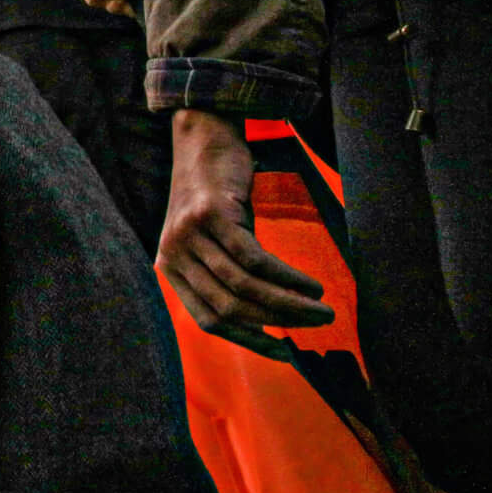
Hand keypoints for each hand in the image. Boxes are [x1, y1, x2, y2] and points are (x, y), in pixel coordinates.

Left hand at [157, 109, 334, 356]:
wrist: (203, 139)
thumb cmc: (216, 196)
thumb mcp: (212, 243)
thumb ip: (227, 278)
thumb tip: (269, 321)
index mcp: (170, 269)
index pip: (210, 320)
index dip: (250, 340)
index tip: (286, 353)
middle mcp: (173, 255)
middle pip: (229, 307)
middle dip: (278, 323)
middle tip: (318, 324)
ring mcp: (189, 235)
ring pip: (243, 286)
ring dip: (288, 304)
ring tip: (321, 309)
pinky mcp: (211, 215)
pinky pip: (254, 259)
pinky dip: (286, 277)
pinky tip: (309, 285)